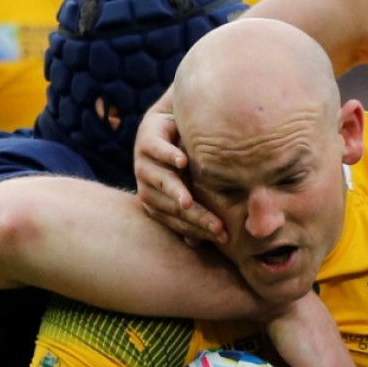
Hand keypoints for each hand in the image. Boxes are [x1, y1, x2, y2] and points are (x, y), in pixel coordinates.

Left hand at [133, 98, 226, 243]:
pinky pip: (157, 150)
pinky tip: (182, 162)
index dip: (200, 229)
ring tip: (188, 202)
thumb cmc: (184, 160)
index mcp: (155, 203)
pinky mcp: (146, 140)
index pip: (178, 221)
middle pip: (171, 206)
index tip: (223, 236)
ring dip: (174, 191)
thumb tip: (196, 245)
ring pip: (160, 181)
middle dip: (195, 216)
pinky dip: (168, 156)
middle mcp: (146, 187)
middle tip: (218, 227)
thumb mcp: (192, 186)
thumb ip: (193, 210)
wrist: (170, 121)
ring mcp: (144, 163)